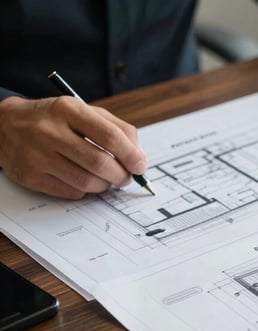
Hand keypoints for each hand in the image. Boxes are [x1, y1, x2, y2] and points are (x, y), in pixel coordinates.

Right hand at [0, 96, 146, 198]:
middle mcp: (50, 131)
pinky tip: (83, 180)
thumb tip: (139, 157)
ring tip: (106, 179)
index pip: (110, 137)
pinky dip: (85, 190)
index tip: (141, 166)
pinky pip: (71, 192)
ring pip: (87, 182)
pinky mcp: (30, 176)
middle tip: (126, 177)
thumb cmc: (54, 119)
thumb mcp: (84, 111)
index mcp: (68, 110)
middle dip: (122, 175)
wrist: (5, 125)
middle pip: (100, 163)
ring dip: (105, 185)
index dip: (131, 155)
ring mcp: (37, 155)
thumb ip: (116, 129)